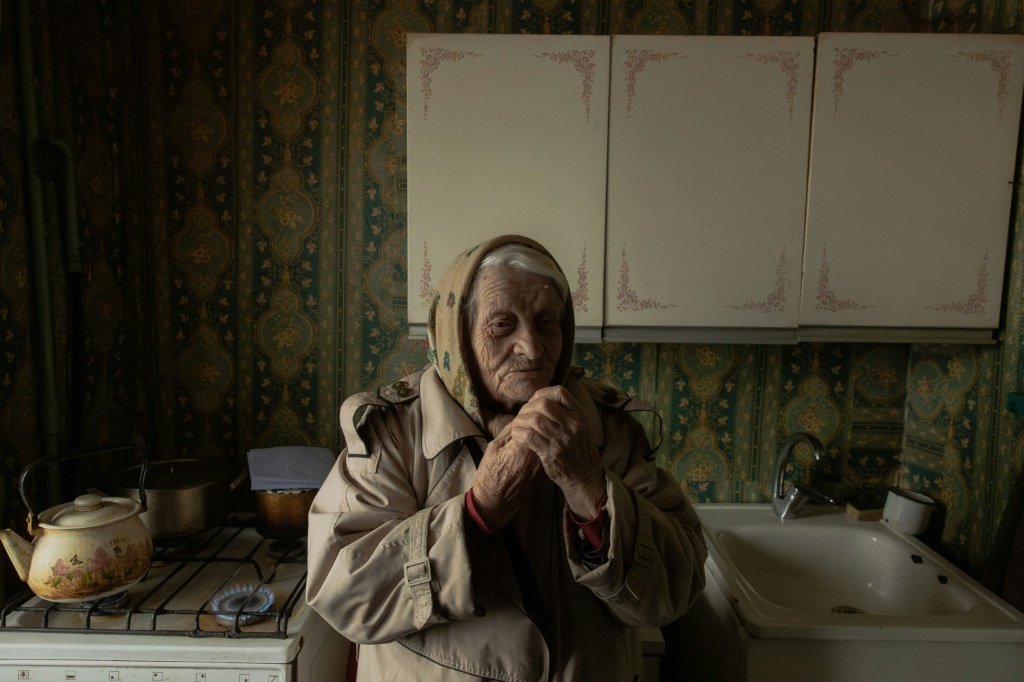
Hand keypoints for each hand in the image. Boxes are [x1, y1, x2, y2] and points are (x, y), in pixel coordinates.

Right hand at [470, 422, 545, 529]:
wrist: (495, 502)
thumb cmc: (490, 474)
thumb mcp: (494, 448)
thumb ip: (510, 431)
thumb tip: (522, 417)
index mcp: (521, 450)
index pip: (533, 422)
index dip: (530, 413)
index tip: (525, 410)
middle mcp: (536, 458)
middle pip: (544, 431)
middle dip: (539, 419)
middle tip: (532, 414)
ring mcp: (542, 467)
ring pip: (548, 440)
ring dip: (543, 431)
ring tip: (535, 425)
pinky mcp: (544, 473)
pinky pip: (547, 451)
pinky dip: (544, 443)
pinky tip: (537, 440)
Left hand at [507, 386, 606, 519]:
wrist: (584, 474)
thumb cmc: (578, 447)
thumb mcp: (580, 425)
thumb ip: (565, 412)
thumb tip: (540, 398)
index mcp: (580, 415)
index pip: (560, 393)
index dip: (543, 393)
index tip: (535, 400)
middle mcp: (572, 425)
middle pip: (544, 404)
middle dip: (528, 407)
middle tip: (523, 413)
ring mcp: (562, 439)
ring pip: (534, 420)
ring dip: (521, 420)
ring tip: (517, 423)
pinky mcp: (550, 453)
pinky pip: (529, 437)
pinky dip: (519, 433)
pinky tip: (516, 433)